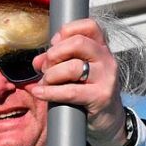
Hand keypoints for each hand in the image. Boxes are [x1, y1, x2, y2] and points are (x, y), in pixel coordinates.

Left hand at [30, 18, 126, 145]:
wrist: (108, 120)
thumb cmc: (87, 91)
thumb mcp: (72, 72)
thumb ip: (55, 61)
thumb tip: (37, 61)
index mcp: (100, 47)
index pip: (88, 25)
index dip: (66, 31)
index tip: (54, 44)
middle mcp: (106, 59)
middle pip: (78, 43)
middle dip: (54, 54)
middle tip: (46, 67)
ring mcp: (106, 78)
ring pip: (72, 67)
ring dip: (51, 75)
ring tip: (46, 83)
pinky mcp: (100, 96)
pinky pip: (70, 91)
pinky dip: (50, 92)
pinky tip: (39, 92)